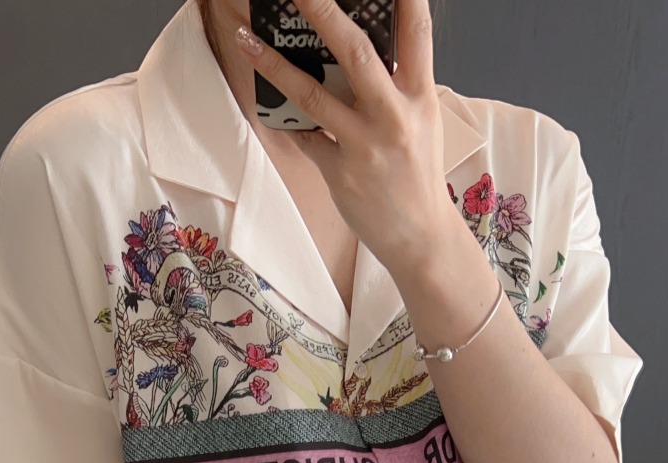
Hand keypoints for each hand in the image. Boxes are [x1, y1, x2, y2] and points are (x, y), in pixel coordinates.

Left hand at [234, 0, 452, 278]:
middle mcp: (395, 115)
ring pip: (313, 95)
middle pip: (356, 53)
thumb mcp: (421, 121)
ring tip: (246, 39)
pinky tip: (264, 101)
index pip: (417, 31)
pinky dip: (283, 119)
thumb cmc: (417, 174)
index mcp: (420, 96)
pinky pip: (304, 138)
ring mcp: (365, 145)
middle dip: (324, 12)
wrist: (420, 236)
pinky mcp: (341, 172)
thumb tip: (359, 47)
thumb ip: (397, 84)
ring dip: (275, 65)